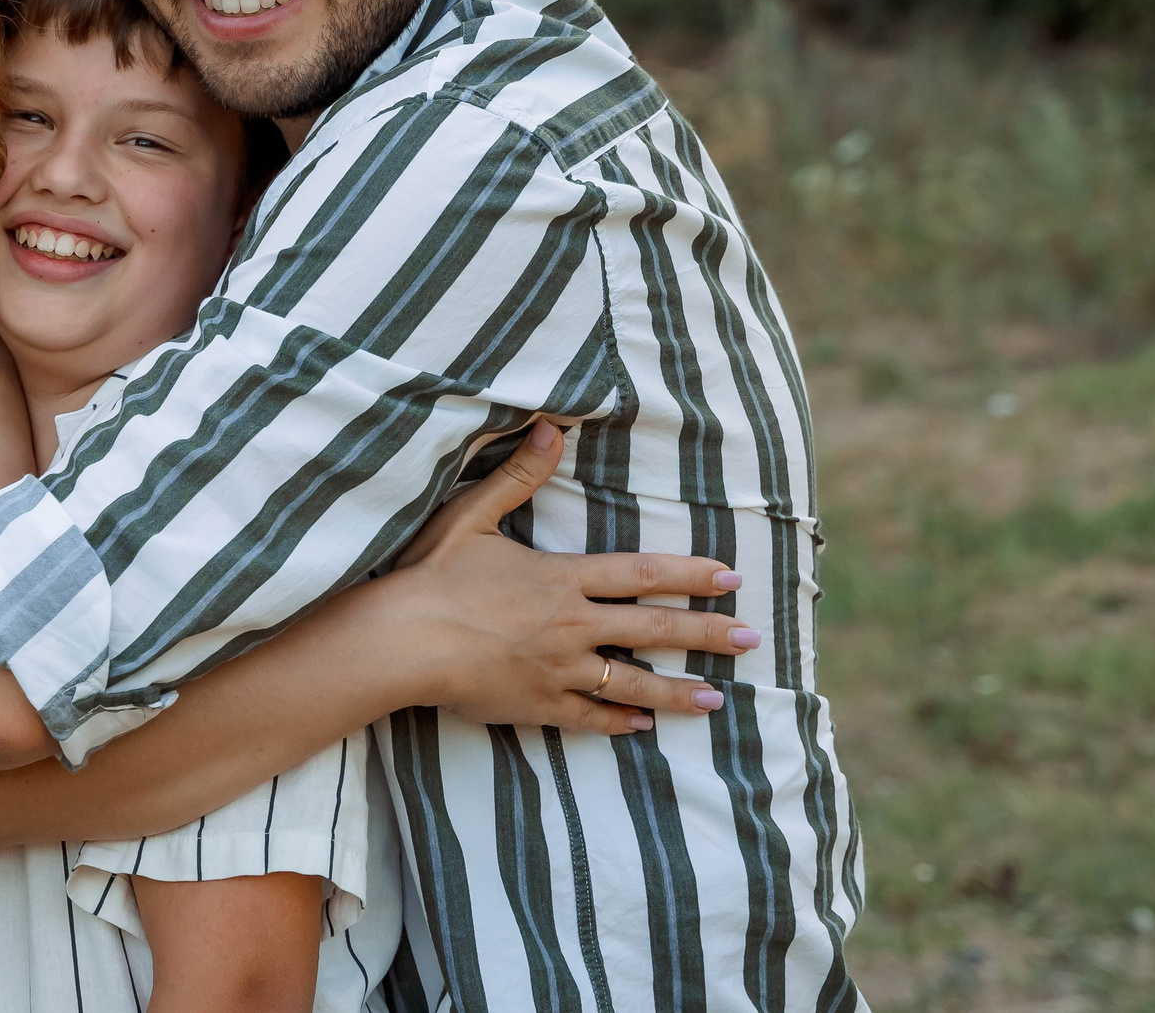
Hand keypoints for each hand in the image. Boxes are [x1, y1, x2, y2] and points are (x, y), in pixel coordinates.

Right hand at [368, 420, 753, 733]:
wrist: (402, 639)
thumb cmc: (432, 573)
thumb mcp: (472, 514)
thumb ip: (519, 474)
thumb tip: (552, 427)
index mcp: (562, 578)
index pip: (642, 574)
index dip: (691, 576)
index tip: (732, 579)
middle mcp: (572, 625)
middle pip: (652, 630)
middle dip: (707, 633)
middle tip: (752, 640)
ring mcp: (558, 670)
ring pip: (631, 682)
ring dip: (678, 690)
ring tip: (717, 698)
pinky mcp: (536, 704)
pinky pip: (589, 716)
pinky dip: (619, 721)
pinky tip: (642, 727)